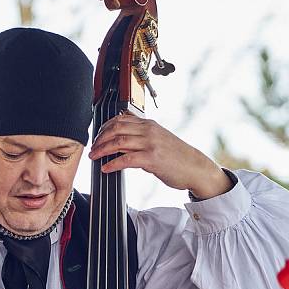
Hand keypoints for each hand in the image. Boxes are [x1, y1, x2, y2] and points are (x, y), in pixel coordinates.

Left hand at [88, 112, 232, 199]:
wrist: (195, 167)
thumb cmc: (177, 157)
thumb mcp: (159, 140)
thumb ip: (141, 137)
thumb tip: (122, 140)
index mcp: (149, 125)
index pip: (120, 119)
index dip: (103, 127)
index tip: (96, 137)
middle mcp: (148, 130)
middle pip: (115, 128)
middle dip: (100, 139)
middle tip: (92, 149)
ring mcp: (150, 143)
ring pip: (119, 142)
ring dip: (102, 150)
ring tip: (94, 157)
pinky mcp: (152, 158)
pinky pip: (126, 159)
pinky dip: (113, 163)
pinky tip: (106, 168)